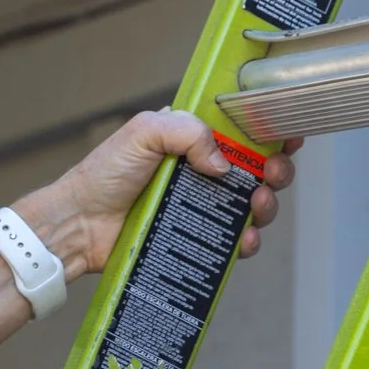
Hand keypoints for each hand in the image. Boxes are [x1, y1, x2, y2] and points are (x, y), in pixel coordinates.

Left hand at [17, 110, 297, 277]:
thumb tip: (224, 162)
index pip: (239, 128)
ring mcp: (201, 204)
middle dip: (276, 169)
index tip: (288, 133)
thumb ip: (187, 132)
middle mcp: (200, 169)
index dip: (268, 129)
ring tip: (256, 204)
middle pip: (257, 167)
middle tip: (272, 173)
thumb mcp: (143, 133)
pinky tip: (243, 239)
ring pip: (253, 204)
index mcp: (189, 138)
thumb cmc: (104, 174)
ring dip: (267, 204)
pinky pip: (234, 240)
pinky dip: (247, 240)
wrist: (80, 223)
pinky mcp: (197, 237)